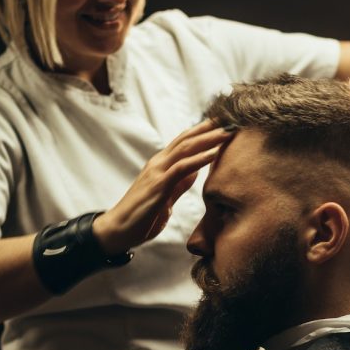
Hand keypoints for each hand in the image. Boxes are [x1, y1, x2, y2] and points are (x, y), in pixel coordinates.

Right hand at [93, 121, 233, 255]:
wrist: (118, 230)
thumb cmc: (141, 216)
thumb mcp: (165, 197)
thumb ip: (179, 184)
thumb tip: (194, 173)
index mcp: (160, 165)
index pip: (183, 142)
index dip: (202, 131)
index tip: (223, 124)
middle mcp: (158, 163)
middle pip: (186, 139)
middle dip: (209, 129)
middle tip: (231, 119)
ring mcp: (157, 172)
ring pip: (186, 148)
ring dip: (209, 139)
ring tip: (228, 132)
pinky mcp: (158, 185)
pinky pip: (182, 168)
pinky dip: (200, 159)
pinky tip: (215, 152)